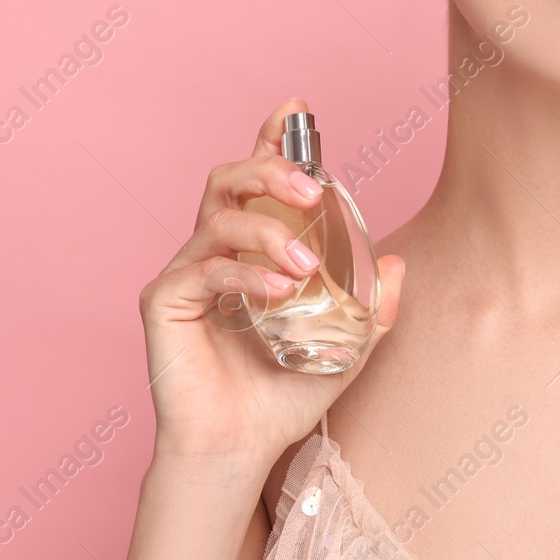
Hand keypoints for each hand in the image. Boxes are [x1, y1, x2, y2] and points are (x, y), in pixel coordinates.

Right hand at [136, 96, 404, 472]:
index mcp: (252, 250)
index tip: (297, 109)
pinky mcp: (164, 302)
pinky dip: (244, 273)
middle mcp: (214, 252)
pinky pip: (202, 267)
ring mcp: (186, 274)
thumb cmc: (282, 397)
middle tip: (311, 187)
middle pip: (229, 180)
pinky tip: (276, 291)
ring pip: (217, 217)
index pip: (259, 182)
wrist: (241, 450)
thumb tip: (395, 262)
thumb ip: (370, 307)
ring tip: (303, 268)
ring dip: (266, 230)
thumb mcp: (345, 348)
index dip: (273, 139)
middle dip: (270, 168)